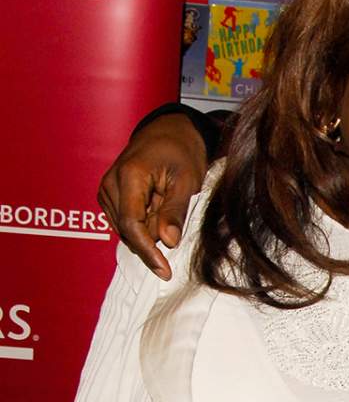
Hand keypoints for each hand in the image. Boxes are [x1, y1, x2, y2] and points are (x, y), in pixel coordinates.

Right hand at [97, 113, 207, 278]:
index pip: (132, 225)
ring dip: (150, 227)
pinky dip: (145, 221)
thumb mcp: (187, 180)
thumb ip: (175, 211)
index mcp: (129, 176)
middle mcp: (110, 184)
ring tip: (168, 200)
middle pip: (128, 230)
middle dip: (154, 235)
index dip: (148, 251)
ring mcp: (107, 190)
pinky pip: (126, 220)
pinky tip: (159, 203)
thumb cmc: (182, 151)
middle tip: (178, 215)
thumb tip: (168, 242)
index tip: (164, 270)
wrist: (170, 131)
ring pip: (127, 228)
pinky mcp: (110, 195)